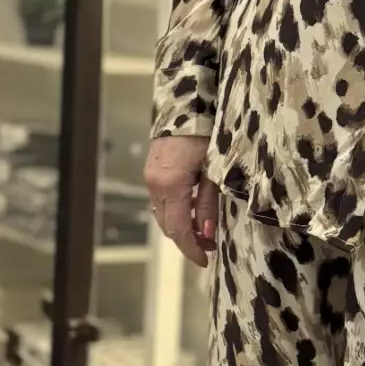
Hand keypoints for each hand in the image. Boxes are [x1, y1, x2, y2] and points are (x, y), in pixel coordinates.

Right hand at [144, 133, 219, 266]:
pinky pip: (162, 200)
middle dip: (187, 240)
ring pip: (163, 213)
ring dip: (181, 226)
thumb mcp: (213, 169)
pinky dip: (176, 211)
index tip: (206, 261)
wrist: (186, 104)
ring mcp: (151, 177)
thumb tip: (206, 233)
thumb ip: (208, 202)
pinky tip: (193, 210)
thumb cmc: (206, 134)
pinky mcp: (152, 170)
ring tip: (204, 230)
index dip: (191, 249)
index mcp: (171, 185)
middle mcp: (155, 184)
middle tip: (210, 246)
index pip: (178, 229)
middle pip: (167, 225)